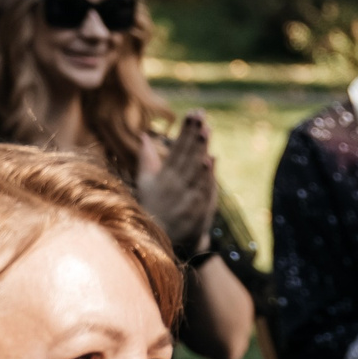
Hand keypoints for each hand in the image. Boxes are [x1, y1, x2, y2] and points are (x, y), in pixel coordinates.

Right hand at [138, 113, 217, 253]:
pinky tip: (211, 160)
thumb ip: (146, 160)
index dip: (185, 132)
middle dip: (193, 136)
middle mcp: (174, 186)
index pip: (176, 149)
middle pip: (186, 156)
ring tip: (205, 132)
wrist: (168, 244)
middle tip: (201, 117)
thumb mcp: (146, 184)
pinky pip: (203, 190)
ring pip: (195, 171)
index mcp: (162, 178)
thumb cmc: (155, 209)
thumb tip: (146, 135)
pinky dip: (207, 175)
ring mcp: (186, 199)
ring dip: (200, 150)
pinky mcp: (197, 211)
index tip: (193, 114)